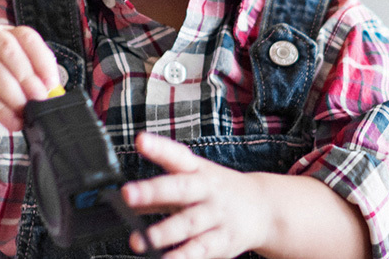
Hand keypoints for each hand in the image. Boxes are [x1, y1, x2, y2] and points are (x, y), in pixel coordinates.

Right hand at [0, 23, 62, 130]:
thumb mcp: (9, 79)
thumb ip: (28, 80)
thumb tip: (52, 92)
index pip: (26, 36)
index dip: (42, 59)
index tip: (52, 83)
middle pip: (8, 50)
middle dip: (28, 77)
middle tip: (39, 99)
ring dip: (14, 95)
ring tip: (25, 111)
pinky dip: (1, 110)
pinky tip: (12, 121)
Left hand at [123, 133, 275, 258]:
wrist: (265, 209)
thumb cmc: (219, 193)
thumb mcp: (193, 183)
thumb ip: (158, 193)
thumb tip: (124, 197)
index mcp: (198, 171)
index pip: (178, 156)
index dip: (159, 148)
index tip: (141, 141)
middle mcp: (207, 190)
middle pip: (181, 188)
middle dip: (154, 191)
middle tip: (127, 194)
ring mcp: (217, 215)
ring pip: (189, 223)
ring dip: (163, 232)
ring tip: (138, 241)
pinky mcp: (224, 240)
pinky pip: (201, 249)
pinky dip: (183, 256)